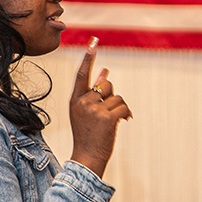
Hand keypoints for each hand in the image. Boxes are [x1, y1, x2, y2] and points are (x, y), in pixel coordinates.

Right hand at [69, 38, 131, 177]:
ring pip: (117, 97)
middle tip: (109, 112)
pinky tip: (123, 122)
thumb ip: (94, 92)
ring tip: (114, 121)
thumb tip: (105, 71)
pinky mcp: (107, 118)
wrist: (87, 157)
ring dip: (120, 108)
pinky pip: (123, 106)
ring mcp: (94, 110)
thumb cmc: (88, 135)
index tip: (93, 43)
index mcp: (75, 100)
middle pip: (106, 85)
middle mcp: (83, 102)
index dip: (88, 59)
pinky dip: (127, 114)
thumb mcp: (86, 112)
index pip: (82, 75)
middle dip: (112, 96)